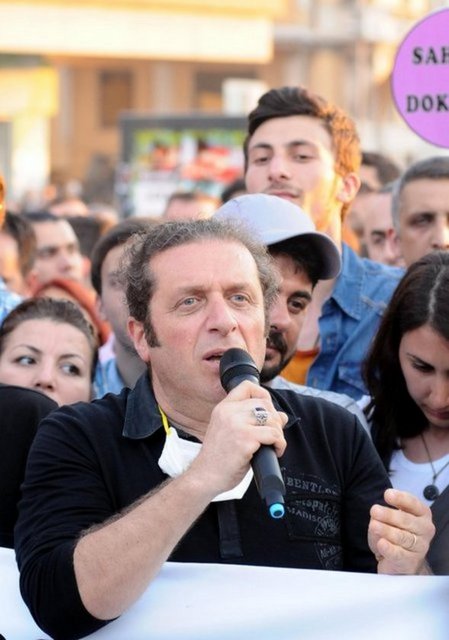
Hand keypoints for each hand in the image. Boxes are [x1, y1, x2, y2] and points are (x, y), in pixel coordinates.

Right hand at [188, 380, 287, 497]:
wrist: (204, 477)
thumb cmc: (218, 458)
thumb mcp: (231, 432)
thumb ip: (252, 421)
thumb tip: (281, 416)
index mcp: (223, 408)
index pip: (247, 386)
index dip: (263, 395)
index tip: (268, 411)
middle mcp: (229, 413)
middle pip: (264, 403)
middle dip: (275, 419)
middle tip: (273, 435)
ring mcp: (237, 425)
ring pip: (272, 418)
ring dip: (278, 433)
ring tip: (273, 445)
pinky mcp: (245, 439)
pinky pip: (274, 435)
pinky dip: (280, 444)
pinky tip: (274, 452)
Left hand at [368, 488, 434, 574]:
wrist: (400, 561)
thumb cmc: (396, 533)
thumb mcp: (390, 519)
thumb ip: (384, 515)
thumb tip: (375, 516)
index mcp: (422, 514)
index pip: (413, 504)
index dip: (400, 498)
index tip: (387, 494)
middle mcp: (424, 529)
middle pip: (407, 520)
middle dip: (389, 515)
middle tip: (374, 510)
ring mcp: (420, 547)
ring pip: (402, 537)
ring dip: (386, 530)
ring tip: (374, 526)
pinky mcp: (410, 562)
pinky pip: (399, 554)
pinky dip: (389, 548)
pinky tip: (381, 543)